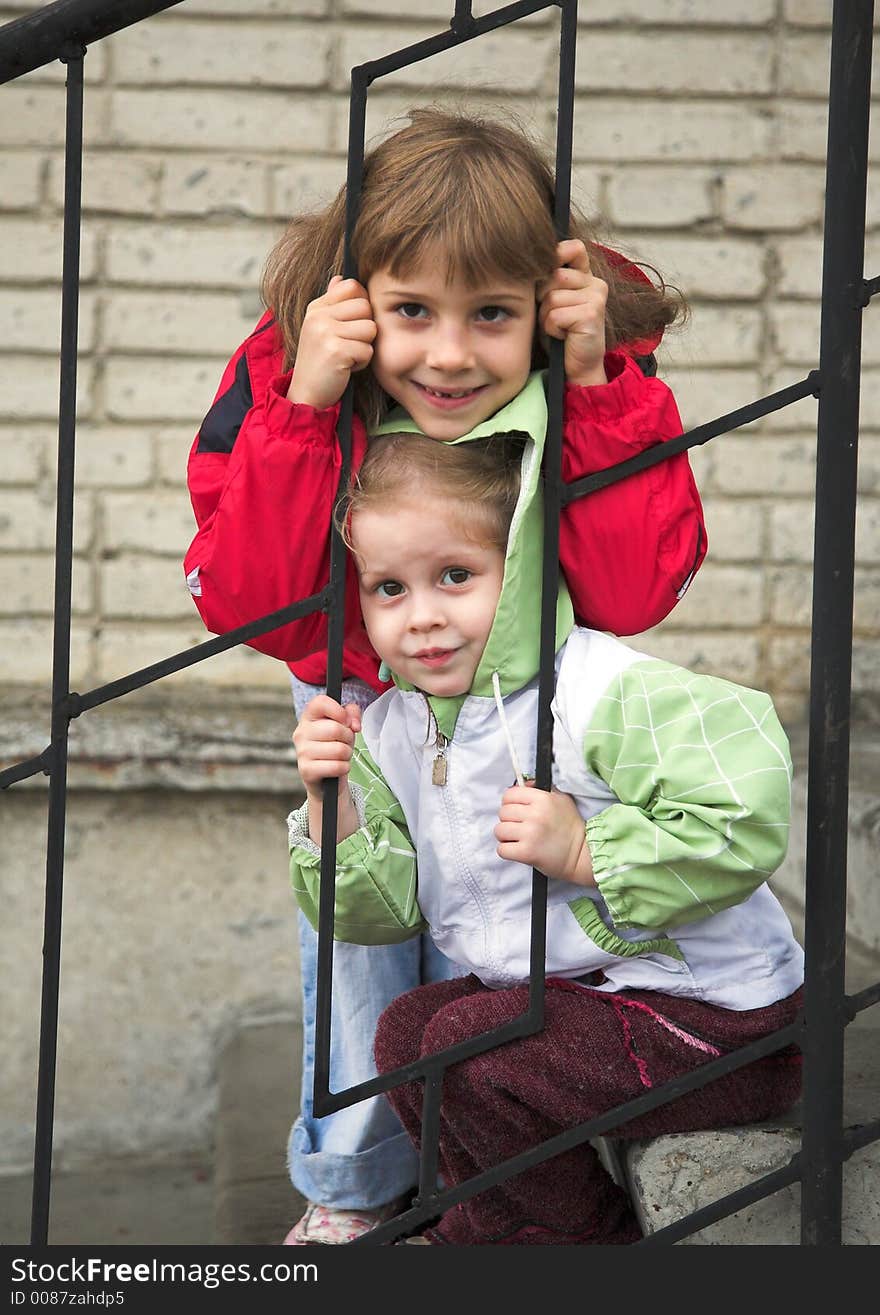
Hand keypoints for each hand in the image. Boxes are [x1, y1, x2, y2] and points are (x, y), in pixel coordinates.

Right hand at [288, 276, 376, 409]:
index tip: (353, 323)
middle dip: (365, 329)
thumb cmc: (320, 362)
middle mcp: (319, 316)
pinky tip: (346, 368)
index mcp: (316, 308)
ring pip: (370, 329)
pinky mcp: (336, 351)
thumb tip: (341, 278)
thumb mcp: (320, 328)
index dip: (361, 304)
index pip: (351, 286)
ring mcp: (326, 333)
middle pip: (366, 307)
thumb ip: (332, 303)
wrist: (306, 394)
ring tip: (347, 356)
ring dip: (364, 347)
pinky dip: (361, 363)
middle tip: (349, 344)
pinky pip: (367, 350)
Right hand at [293, 695, 361, 797]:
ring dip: (347, 755)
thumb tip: (354, 724)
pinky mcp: (306, 770)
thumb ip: (352, 713)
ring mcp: (302, 752)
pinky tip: (337, 767)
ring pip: (339, 750)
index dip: (339, 711)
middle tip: (344, 743)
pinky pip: (336, 767)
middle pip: (335, 729)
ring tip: (340, 756)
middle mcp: (301, 732)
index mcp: (309, 716)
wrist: (326, 775)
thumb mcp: (345, 724)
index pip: (321, 702)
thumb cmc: (335, 744)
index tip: (346, 722)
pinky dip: (344, 768)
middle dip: (348, 738)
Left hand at [494, 782, 594, 885]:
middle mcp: (535, 814)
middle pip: (503, 813)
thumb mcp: (561, 799)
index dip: (509, 803)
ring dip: (506, 836)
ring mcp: (530, 834)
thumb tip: (523, 783)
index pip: (509, 795)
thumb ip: (541, 789)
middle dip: (508, 820)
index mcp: (542, 799)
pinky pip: (502, 849)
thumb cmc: (570, 826)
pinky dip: (507, 851)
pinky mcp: (527, 853)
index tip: (515, 810)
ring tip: (518, 838)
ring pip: (499, 830)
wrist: (581, 854)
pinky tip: (518, 849)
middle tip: (519, 827)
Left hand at [538, 238, 607, 386]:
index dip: (556, 253)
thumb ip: (547, 280)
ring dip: (546, 316)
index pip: (573, 248)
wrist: (578, 367)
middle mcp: (595, 283)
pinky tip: (562, 336)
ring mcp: (596, 297)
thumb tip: (526, 260)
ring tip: (558, 328)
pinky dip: (552, 328)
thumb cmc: (561, 334)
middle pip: (554, 275)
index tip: (546, 271)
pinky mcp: (592, 314)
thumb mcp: (552, 301)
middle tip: (552, 316)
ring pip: (552, 296)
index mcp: (586, 276)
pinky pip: (555, 315)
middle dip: (543, 298)